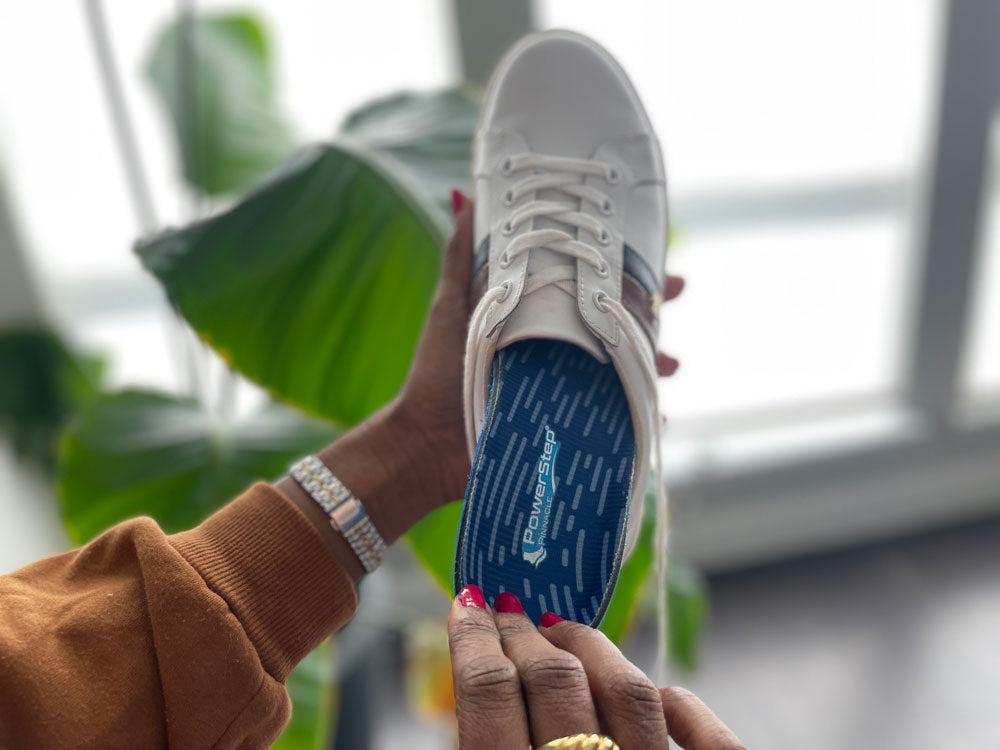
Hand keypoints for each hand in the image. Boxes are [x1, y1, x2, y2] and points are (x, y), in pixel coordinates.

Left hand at [397, 190, 685, 503]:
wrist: (426, 440)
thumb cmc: (437, 372)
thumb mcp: (453, 306)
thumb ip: (461, 256)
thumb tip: (464, 194)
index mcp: (537, 320)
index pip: (587, 288)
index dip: (619, 270)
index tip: (649, 250)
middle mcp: (558, 352)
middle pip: (616, 326)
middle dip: (651, 309)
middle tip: (676, 293)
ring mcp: (568, 392)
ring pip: (624, 372)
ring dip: (653, 366)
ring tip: (672, 364)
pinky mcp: (570, 430)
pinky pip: (615, 425)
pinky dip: (639, 422)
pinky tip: (658, 420)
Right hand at [448, 586, 743, 749]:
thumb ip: (480, 739)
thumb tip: (477, 687)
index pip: (491, 691)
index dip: (473, 638)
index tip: (467, 603)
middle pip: (553, 679)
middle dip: (522, 632)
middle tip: (506, 605)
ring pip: (627, 689)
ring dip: (589, 647)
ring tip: (561, 629)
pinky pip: (709, 742)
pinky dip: (686, 709)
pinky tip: (667, 692)